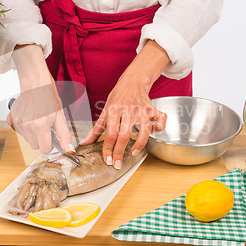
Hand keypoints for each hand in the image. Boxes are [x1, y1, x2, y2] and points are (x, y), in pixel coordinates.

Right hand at [7, 89, 72, 153]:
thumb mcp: (60, 117)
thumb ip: (64, 135)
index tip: (51, 133)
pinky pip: (19, 132)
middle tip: (45, 125)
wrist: (36, 84)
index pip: (44, 149)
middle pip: (35, 146)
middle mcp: (27, 125)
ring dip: (33, 133)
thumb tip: (69, 150)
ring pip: (27, 139)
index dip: (50, 143)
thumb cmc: (49, 98)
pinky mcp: (11, 120)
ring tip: (37, 119)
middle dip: (41, 138)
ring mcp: (17, 123)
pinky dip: (24, 128)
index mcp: (40, 125)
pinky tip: (29, 118)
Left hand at [80, 40, 169, 168]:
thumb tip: (85, 143)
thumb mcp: (105, 110)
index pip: (110, 133)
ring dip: (140, 144)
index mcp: (114, 110)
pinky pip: (160, 119)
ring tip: (133, 152)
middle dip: (120, 152)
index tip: (107, 159)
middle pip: (125, 135)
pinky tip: (154, 132)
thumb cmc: (117, 97)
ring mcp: (142, 110)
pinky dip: (160, 127)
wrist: (132, 81)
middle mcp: (129, 110)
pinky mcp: (153, 109)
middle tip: (117, 163)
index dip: (108, 148)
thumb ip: (96, 128)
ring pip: (145, 129)